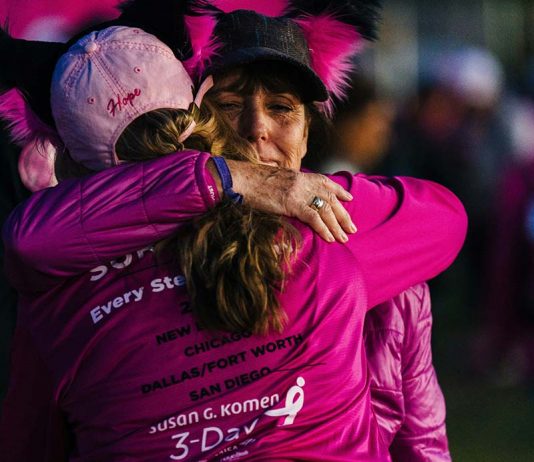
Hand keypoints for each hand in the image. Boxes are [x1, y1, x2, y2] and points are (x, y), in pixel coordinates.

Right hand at [227, 161, 356, 242]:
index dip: (339, 191)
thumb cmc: (253, 182)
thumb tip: (293, 196)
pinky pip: (313, 217)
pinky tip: (330, 238)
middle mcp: (304, 182)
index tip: (349, 199)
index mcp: (300, 176)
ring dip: (337, 225)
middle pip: (330, 199)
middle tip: (352, 228)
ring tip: (344, 238)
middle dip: (343, 215)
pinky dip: (323, 228)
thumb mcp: (277, 180)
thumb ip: (290, 186)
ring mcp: (299, 192)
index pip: (326, 182)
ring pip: (325, 209)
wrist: (241, 179)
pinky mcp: (292, 203)